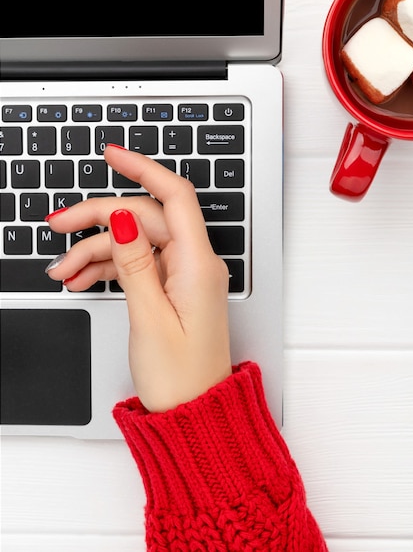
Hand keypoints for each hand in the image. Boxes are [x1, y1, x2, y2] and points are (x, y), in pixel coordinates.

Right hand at [46, 145, 231, 411]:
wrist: (194, 414)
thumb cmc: (181, 377)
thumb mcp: (150, 317)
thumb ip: (135, 263)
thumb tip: (122, 219)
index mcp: (198, 264)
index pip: (174, 197)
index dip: (143, 169)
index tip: (112, 154)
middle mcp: (194, 263)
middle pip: (143, 218)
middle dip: (98, 219)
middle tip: (57, 226)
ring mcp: (182, 275)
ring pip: (133, 242)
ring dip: (95, 249)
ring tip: (62, 271)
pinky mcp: (170, 288)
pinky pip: (136, 263)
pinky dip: (107, 267)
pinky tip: (80, 278)